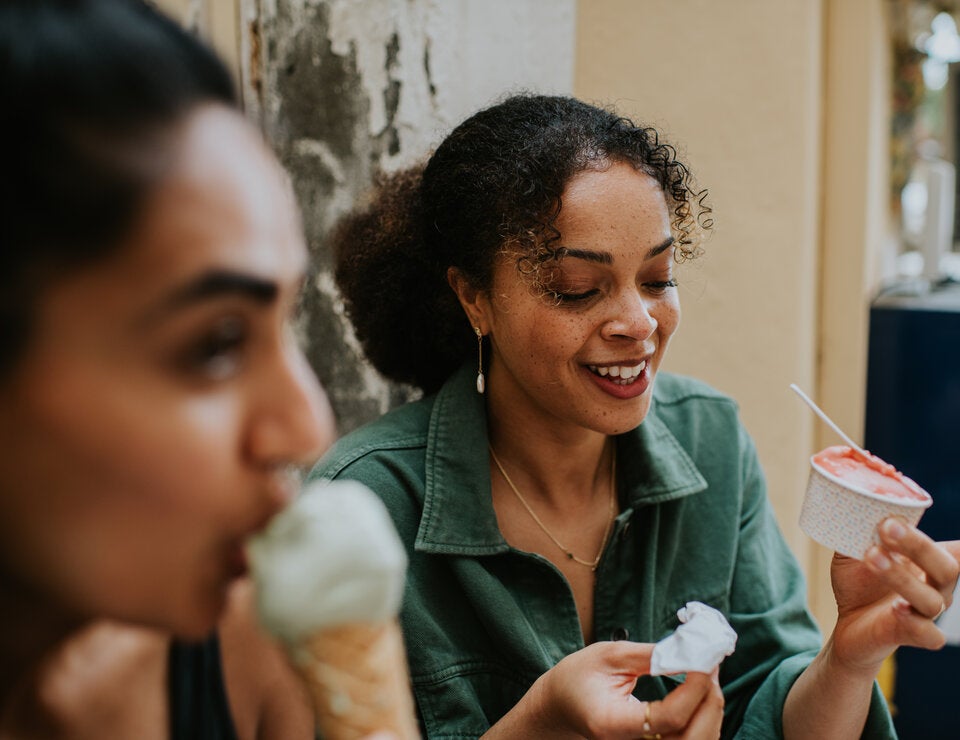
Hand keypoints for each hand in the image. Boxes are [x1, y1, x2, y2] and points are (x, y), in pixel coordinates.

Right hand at [534, 641, 723, 738]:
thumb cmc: (579, 677)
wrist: (561, 705)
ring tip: (707, 673)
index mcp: (612, 725)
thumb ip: (651, 655)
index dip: (693, 689)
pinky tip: (700, 691)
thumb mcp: (609, 655)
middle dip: (709, 701)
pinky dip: (703, 717)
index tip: (704, 659)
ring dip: (710, 708)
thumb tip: (692, 650)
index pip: (668, 718)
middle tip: (711, 665)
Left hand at [829, 518, 959, 672]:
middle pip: (947, 567)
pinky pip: (929, 635)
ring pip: (932, 599)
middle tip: (887, 526)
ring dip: (901, 576)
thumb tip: (855, 501)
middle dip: (918, 545)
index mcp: (927, 561)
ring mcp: (926, 613)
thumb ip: (858, 529)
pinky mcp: (911, 635)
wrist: (847, 621)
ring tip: (872, 556)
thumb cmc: (858, 580)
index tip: (922, 521)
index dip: (958, 545)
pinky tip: (896, 608)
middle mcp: (936, 586)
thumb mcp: (853, 549)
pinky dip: (915, 622)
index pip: (957, 550)